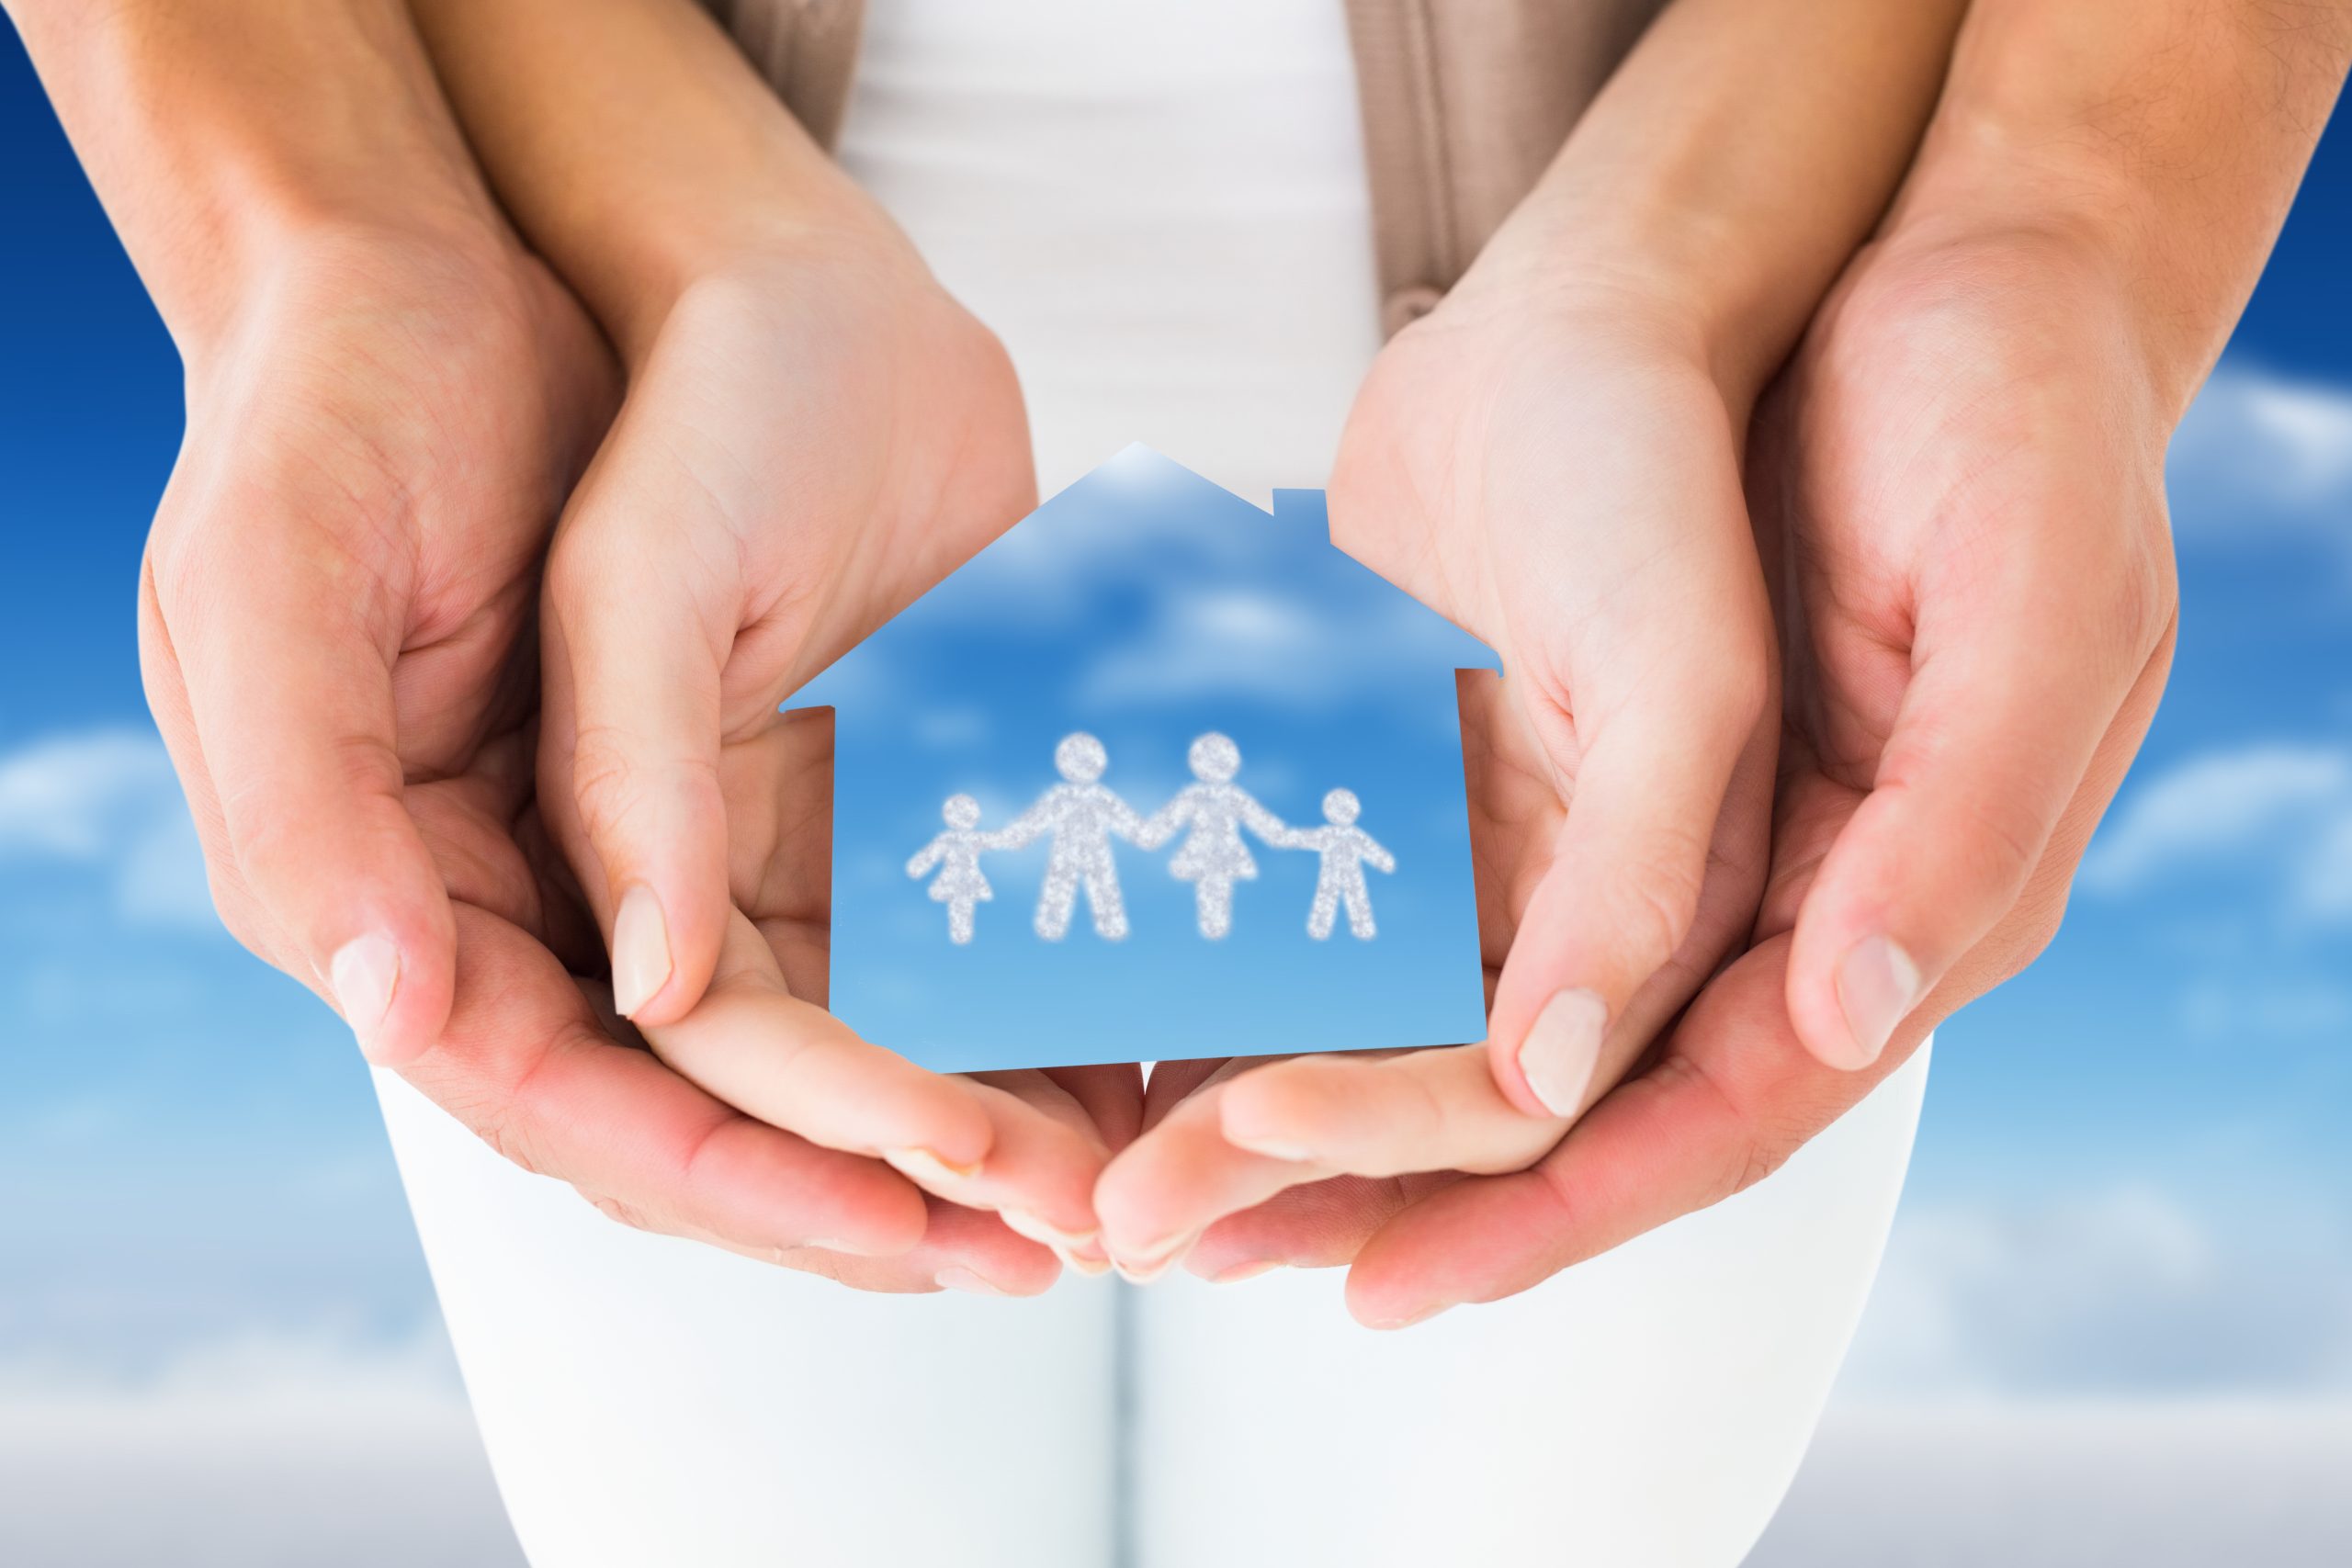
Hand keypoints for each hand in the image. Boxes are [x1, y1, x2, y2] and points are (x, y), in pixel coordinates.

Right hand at [536, 229, 1134, 1278]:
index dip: (778, 1167)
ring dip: (994, 1123)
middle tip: (1066, 1242)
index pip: (641, 1077)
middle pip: (772, 1097)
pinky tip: (1146, 1057)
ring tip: (1130, 1190)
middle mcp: (637, 890)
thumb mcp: (616, 561)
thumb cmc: (669, 391)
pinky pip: (945, 937)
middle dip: (914, 1182)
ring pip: (872, 1040)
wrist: (757, 276)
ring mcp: (754, 849)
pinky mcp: (862, 798)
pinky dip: (1035, 1003)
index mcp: (510, 871)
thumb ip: (617, 770)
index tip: (929, 1213)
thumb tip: (651, 991)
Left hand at [1136, 221, 2177, 1322]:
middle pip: (1535, 1100)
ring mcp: (1612, 832)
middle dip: (1365, 1184)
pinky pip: (1397, 888)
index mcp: (1868, 907)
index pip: (1694, 1119)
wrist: (1846, 259)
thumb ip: (1911, 838)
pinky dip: (1290, 954)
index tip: (1387, 1279)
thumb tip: (1793, 1032)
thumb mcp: (2008, 614)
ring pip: (1442, 1015)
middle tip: (1187, 1244)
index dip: (1544, 1215)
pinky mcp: (1516, 755)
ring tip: (1143, 1174)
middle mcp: (1727, 902)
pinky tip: (1164, 994)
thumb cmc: (1989, 418)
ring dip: (1301, 1095)